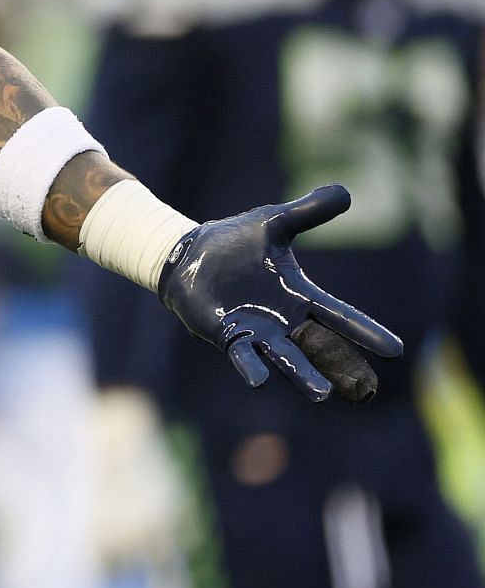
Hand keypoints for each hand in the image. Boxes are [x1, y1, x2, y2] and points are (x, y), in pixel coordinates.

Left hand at [158, 184, 402, 401]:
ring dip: (303, 375)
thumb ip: (307, 212)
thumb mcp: (274, 222)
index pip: (339, 316)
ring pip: (286, 358)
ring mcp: (257, 331)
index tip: (397, 351)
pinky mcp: (229, 336)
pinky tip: (259, 381)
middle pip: (319, 346)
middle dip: (340, 365)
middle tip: (364, 389)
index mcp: (300, 295)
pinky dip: (251, 367)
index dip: (366, 332)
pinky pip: (243, 355)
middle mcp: (284, 319)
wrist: (189, 254)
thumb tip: (345, 192)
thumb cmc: (235, 240)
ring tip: (322, 395)